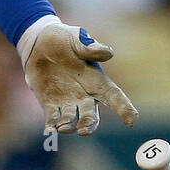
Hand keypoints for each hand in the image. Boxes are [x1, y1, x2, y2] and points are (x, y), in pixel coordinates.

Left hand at [20, 19, 137, 137]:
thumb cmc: (63, 39)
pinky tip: (50, 129)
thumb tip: (108, 53)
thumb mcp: (76, 39)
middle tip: (84, 130)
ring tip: (63, 127)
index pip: (114, 96)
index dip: (124, 108)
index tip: (131, 121)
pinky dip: (52, 124)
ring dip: (69, 126)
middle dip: (89, 124)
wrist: (38, 43)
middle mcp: (84, 94)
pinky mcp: (50, 103)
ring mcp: (67, 101)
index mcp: (96, 80)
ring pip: (72, 120)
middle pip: (91, 116)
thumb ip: (90, 47)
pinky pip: (52, 118)